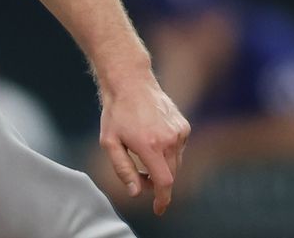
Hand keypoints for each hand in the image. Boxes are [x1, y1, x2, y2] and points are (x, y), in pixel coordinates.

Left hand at [99, 76, 189, 214]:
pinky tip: (153, 138)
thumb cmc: (116, 112)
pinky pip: (179, 149)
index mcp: (149, 145)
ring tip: (142, 152)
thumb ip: (123, 169)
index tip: (159, 209)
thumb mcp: (109, 142)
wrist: (131, 82)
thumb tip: (135, 192)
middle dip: (157, 182)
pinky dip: (168, 152)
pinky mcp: (184, 126)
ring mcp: (179, 132)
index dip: (163, 199)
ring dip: (162, 166)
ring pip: (176, 163)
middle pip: (170, 175)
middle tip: (139, 176)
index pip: (164, 182)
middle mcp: (169, 140)